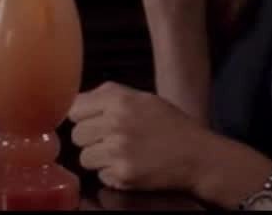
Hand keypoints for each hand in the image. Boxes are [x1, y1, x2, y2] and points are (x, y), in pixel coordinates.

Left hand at [69, 81, 207, 192]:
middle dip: (90, 140)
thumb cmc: (170, 126)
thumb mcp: (143, 99)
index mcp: (119, 99)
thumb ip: (109, 96)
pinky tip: (130, 166)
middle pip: (76, 134)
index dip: (83, 118)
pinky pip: (100, 175)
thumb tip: (76, 102)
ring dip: (99, 159)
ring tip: (121, 155)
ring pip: (84, 157)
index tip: (92, 123)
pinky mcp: (122, 173)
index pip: (74, 108)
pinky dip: (111, 175)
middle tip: (110, 141)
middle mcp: (116, 122)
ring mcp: (118, 149)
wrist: (196, 156)